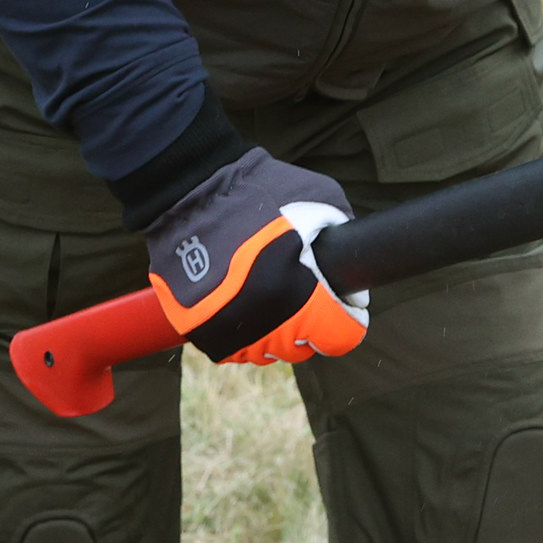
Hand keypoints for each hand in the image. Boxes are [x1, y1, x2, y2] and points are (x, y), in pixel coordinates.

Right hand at [145, 149, 365, 363]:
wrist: (190, 192)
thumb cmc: (259, 191)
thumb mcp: (319, 199)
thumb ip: (340, 236)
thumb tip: (353, 275)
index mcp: (302, 295)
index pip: (340, 336)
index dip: (345, 319)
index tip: (340, 306)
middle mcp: (268, 324)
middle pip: (302, 347)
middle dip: (307, 322)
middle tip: (297, 290)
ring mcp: (231, 333)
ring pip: (266, 351)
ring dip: (273, 328)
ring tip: (264, 290)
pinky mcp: (200, 333)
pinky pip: (233, 347)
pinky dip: (241, 329)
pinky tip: (238, 298)